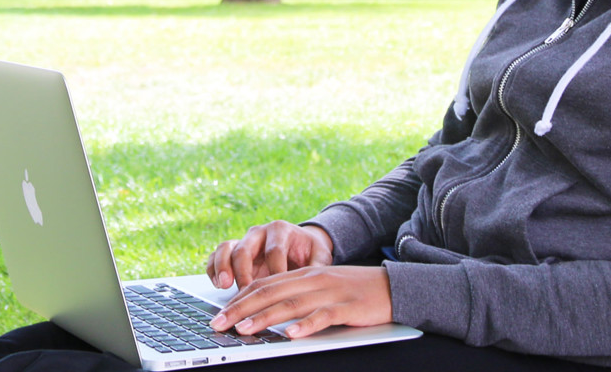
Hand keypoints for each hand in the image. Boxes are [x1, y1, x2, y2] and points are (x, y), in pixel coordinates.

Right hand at [206, 220, 333, 289]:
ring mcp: (244, 240)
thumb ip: (318, 267)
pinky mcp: (233, 251)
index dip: (273, 272)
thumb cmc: (311, 252)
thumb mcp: (320, 256)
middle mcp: (259, 232)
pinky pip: (216, 255)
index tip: (276, 292)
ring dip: (222, 266)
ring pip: (226, 248)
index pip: (274, 251)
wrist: (302, 243)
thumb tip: (318, 284)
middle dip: (243, 271)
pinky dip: (213, 268)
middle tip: (244, 290)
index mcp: (281, 230)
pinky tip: (217, 285)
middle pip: (245, 248)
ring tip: (223, 285)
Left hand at [209, 265, 392, 339]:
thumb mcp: (320, 288)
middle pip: (270, 293)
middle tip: (219, 324)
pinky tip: (292, 334)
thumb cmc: (353, 291)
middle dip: (241, 309)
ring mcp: (329, 292)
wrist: (391, 286)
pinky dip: (306, 325)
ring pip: (291, 303)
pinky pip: (324, 316)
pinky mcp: (347, 307)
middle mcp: (312, 280)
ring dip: (265, 317)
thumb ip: (295, 296)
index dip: (239, 300)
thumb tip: (264, 312)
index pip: (263, 285)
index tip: (218, 315)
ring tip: (245, 329)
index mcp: (303, 275)